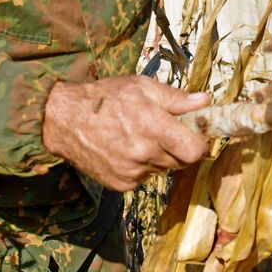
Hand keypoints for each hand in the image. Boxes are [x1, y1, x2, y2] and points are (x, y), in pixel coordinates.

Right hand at [42, 76, 210, 191]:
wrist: (66, 119)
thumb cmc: (106, 98)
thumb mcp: (143, 87)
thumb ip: (177, 99)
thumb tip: (205, 102)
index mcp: (154, 127)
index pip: (194, 151)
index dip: (199, 144)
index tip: (195, 136)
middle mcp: (144, 153)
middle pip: (181, 162)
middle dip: (178, 148)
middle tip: (164, 132)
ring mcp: (131, 172)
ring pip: (161, 169)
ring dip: (158, 157)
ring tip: (138, 137)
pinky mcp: (120, 183)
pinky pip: (143, 177)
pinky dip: (141, 166)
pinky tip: (125, 149)